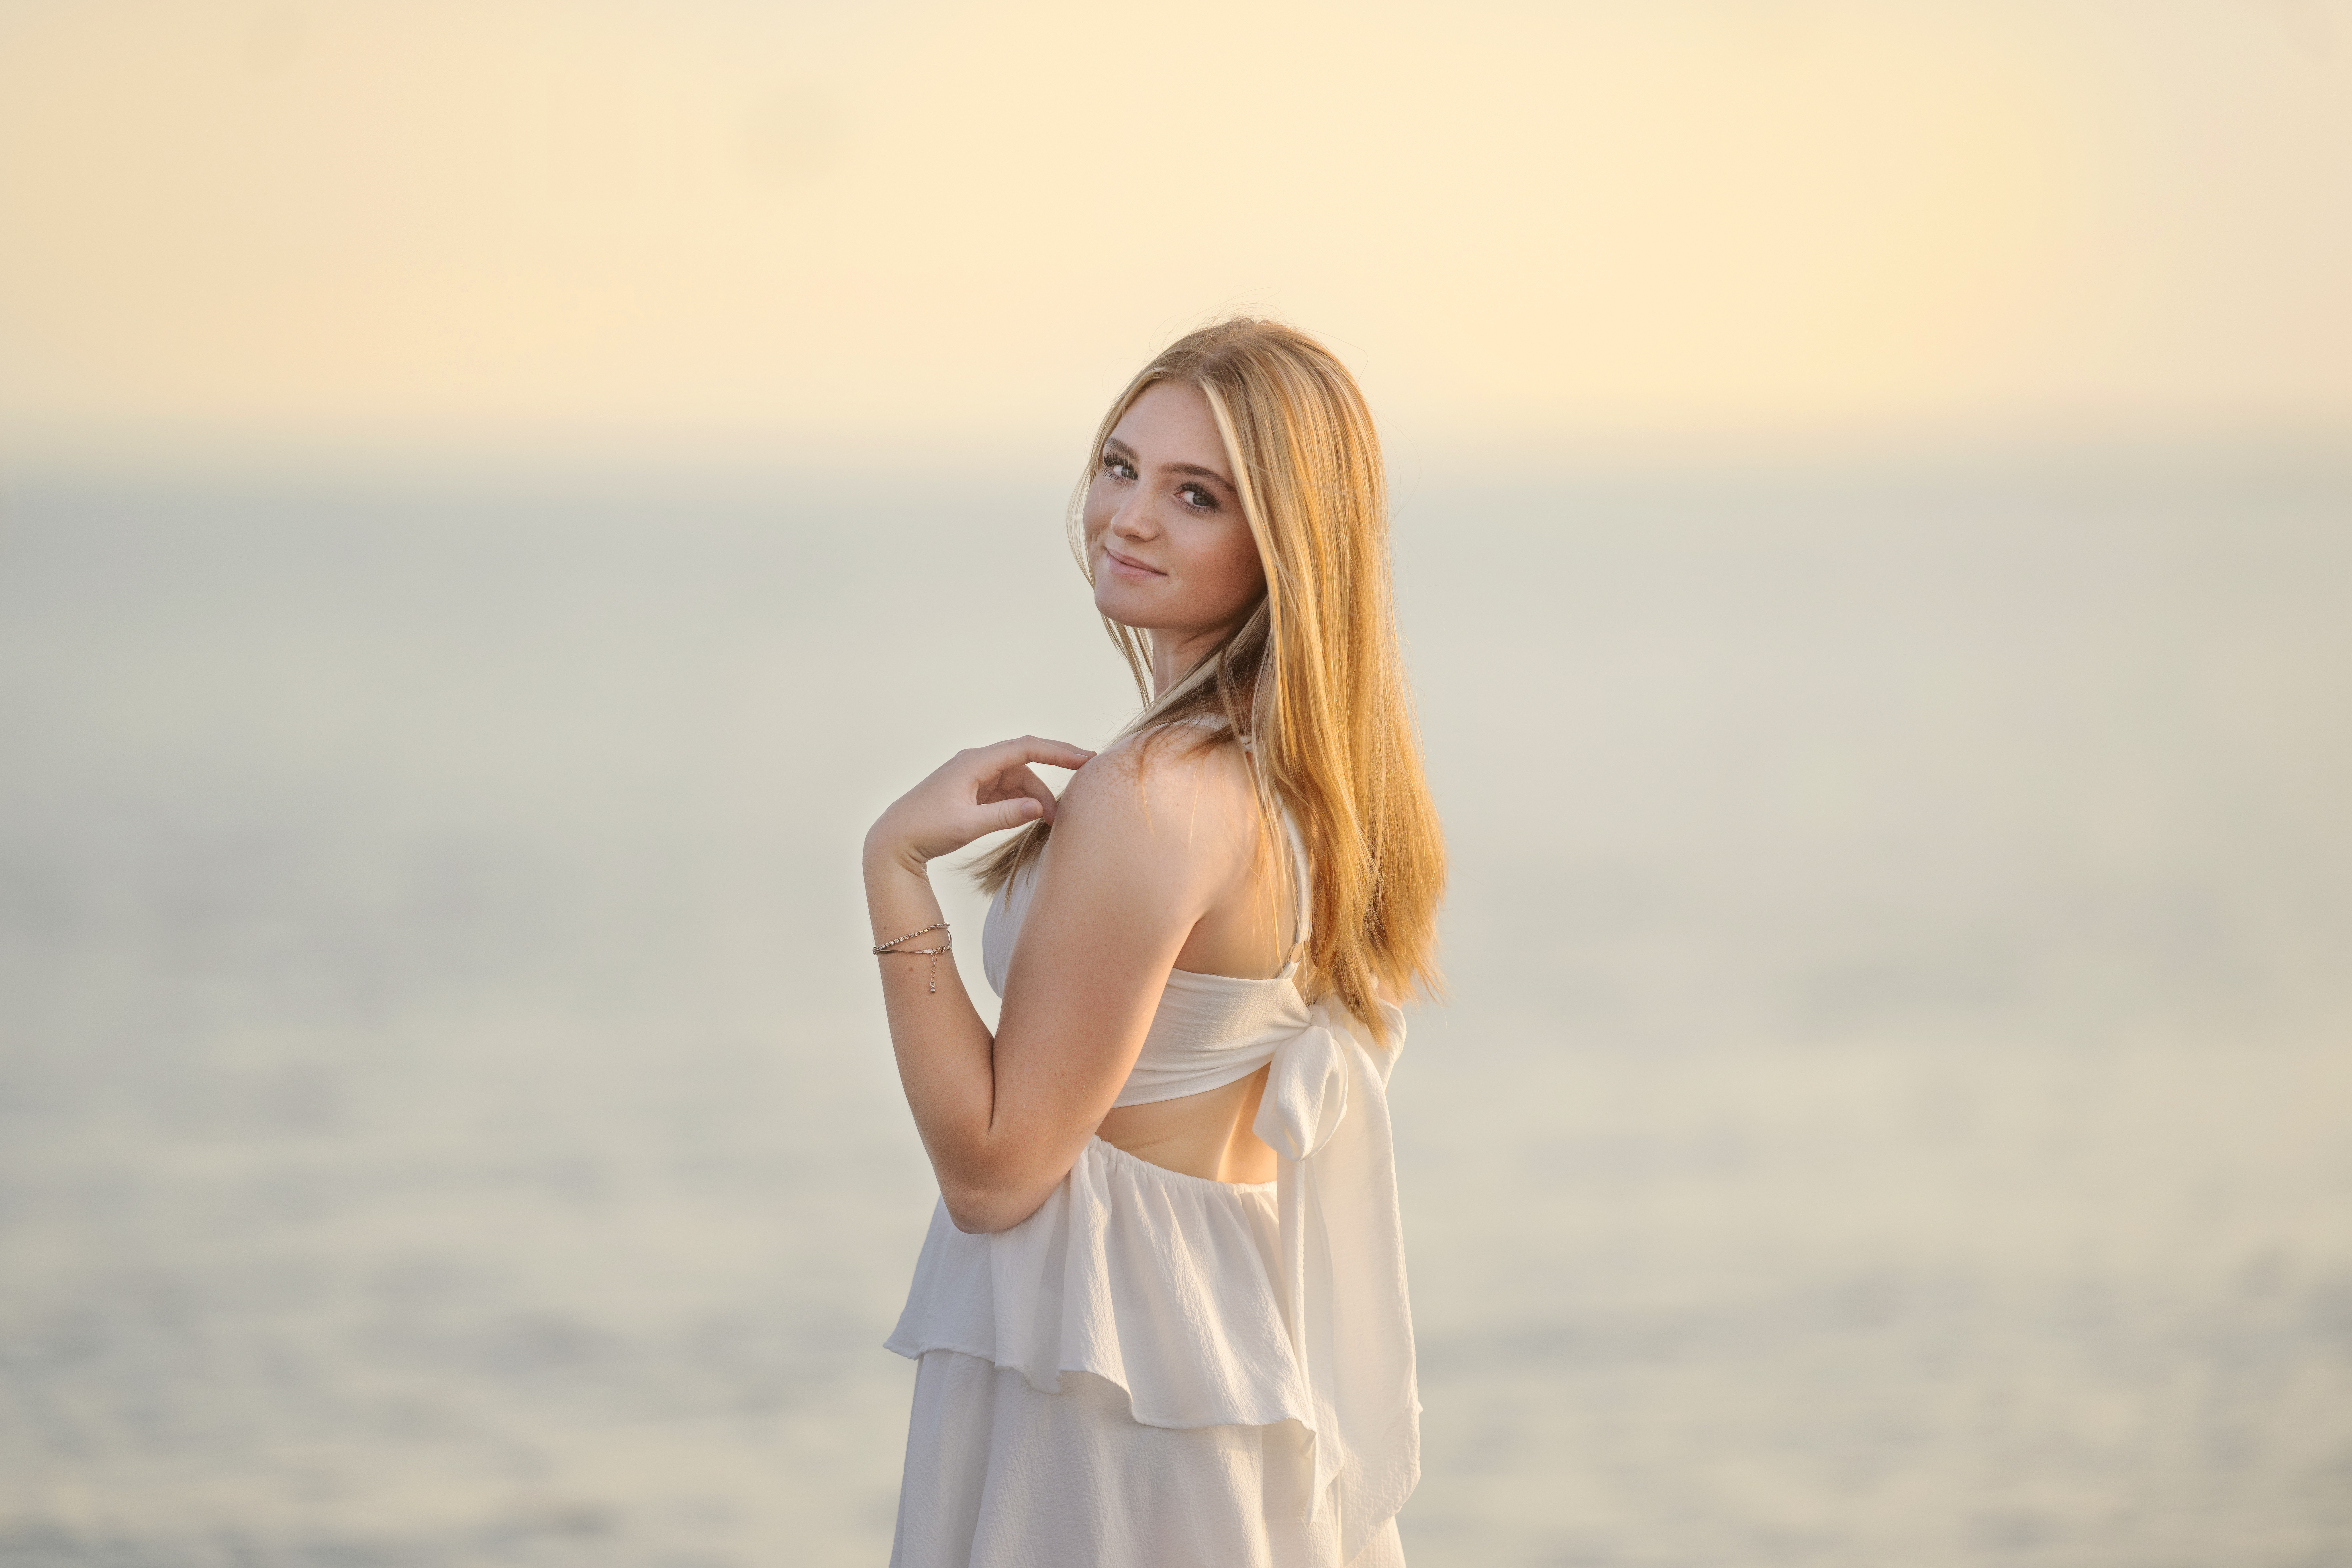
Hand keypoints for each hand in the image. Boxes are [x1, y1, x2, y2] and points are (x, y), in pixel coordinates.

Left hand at [866, 736, 1095, 875]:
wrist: (895, 840)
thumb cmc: (927, 829)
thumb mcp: (968, 825)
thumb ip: (1006, 815)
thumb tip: (1040, 807)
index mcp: (974, 762)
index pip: (1025, 748)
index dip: (1058, 752)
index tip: (1085, 759)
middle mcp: (975, 763)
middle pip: (1025, 761)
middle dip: (1054, 772)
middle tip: (1084, 783)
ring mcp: (974, 777)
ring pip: (1017, 778)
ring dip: (1037, 795)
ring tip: (1052, 821)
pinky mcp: (972, 791)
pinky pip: (1006, 790)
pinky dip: (1022, 801)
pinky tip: (1034, 817)